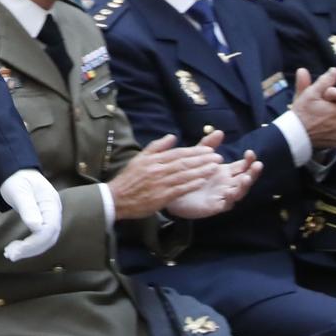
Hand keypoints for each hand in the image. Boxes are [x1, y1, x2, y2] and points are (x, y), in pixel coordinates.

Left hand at [0, 169, 63, 260]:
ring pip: (45, 241)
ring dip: (29, 250)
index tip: (16, 249)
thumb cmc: (16, 179)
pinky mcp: (43, 221)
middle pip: (48, 238)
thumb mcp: (18, 191)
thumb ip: (27, 208)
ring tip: (10, 254)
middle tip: (10, 255)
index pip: (49, 230)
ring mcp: (50, 217)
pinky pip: (40, 238)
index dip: (34, 243)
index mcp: (51, 203)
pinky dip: (29, 246)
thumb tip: (36, 227)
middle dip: (30, 249)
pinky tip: (16, 250)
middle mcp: (54, 212)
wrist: (15, 172)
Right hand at [107, 132, 223, 220]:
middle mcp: (158, 170)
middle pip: (184, 163)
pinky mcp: (161, 197)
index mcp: (154, 160)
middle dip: (203, 160)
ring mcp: (160, 183)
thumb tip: (172, 137)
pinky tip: (202, 181)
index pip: (178, 153)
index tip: (209, 151)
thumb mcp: (140, 158)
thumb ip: (156, 147)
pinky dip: (192, 185)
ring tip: (215, 168)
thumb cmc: (129, 178)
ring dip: (201, 171)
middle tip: (218, 157)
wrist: (117, 198)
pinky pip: (179, 189)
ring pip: (184, 175)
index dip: (195, 152)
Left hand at [167, 151, 261, 218]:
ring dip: (245, 185)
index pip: (243, 166)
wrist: (173, 191)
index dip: (249, 160)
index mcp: (226, 172)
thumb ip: (208, 145)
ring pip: (239, 192)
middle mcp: (227, 184)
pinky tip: (230, 193)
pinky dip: (230, 199)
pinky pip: (226, 204)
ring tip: (246, 178)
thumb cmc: (188, 174)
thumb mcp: (197, 156)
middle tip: (257, 164)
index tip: (250, 152)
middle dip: (253, 172)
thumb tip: (220, 131)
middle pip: (246, 179)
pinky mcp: (215, 206)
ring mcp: (223, 195)